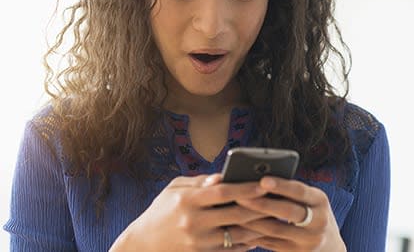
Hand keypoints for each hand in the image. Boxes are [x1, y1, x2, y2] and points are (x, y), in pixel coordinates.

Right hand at [110, 173, 271, 251]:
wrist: (144, 244)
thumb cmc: (161, 211)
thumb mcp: (173, 190)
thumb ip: (199, 182)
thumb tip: (224, 176)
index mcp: (186, 200)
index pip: (222, 192)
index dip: (245, 187)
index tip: (263, 183)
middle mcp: (194, 221)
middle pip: (235, 213)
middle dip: (259, 207)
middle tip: (277, 200)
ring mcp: (199, 241)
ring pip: (238, 233)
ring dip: (258, 226)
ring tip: (273, 217)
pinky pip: (232, 249)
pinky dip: (247, 242)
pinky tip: (257, 234)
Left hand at [233, 176, 345, 251]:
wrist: (329, 247)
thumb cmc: (309, 212)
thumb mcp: (308, 199)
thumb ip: (287, 190)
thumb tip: (255, 178)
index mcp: (320, 200)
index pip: (300, 191)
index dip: (281, 186)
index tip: (263, 180)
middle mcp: (319, 221)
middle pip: (287, 212)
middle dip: (261, 203)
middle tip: (238, 196)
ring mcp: (308, 240)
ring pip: (274, 229)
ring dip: (250, 219)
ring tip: (231, 209)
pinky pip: (269, 242)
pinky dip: (251, 233)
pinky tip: (236, 225)